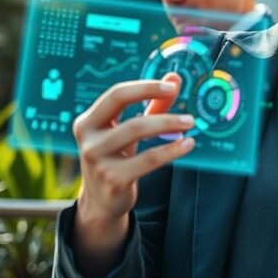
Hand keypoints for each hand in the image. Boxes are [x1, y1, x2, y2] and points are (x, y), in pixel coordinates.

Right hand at [71, 73, 194, 275]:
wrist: (102, 200)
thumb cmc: (117, 156)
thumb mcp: (129, 129)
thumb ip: (153, 104)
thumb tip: (175, 77)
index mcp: (88, 121)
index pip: (116, 95)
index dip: (145, 87)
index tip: (171, 87)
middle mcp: (88, 139)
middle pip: (126, 112)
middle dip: (161, 109)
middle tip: (187, 112)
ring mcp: (97, 160)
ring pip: (137, 132)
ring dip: (168, 125)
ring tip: (189, 124)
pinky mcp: (112, 179)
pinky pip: (147, 160)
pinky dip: (171, 151)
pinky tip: (187, 145)